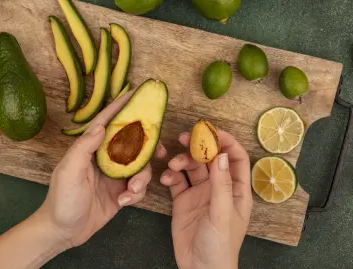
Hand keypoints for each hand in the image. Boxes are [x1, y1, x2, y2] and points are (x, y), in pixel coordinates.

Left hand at [38, 90, 166, 248]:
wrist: (64, 231)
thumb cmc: (62, 199)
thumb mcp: (69, 171)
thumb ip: (84, 147)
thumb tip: (101, 125)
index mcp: (90, 149)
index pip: (107, 122)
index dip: (121, 106)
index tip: (136, 92)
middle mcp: (105, 159)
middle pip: (132, 143)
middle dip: (147, 147)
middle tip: (159, 150)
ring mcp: (114, 176)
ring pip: (140, 167)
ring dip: (141, 178)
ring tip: (131, 190)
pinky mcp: (121, 193)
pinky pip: (139, 187)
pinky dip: (137, 193)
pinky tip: (125, 202)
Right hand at [160, 130, 252, 268]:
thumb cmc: (221, 245)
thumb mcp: (222, 213)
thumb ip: (221, 184)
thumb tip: (222, 154)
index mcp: (236, 190)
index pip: (235, 158)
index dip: (226, 142)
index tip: (211, 132)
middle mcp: (218, 188)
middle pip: (210, 159)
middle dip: (199, 147)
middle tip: (184, 137)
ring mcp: (199, 194)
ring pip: (191, 168)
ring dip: (182, 161)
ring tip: (172, 164)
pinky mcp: (183, 201)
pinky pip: (176, 181)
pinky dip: (170, 176)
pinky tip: (166, 178)